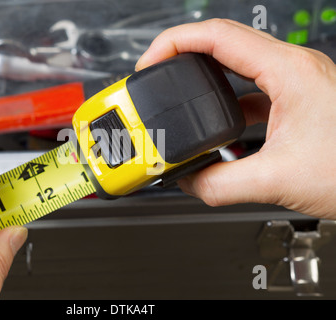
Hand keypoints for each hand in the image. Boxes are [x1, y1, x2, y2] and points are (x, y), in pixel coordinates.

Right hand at [136, 19, 335, 218]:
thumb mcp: (279, 180)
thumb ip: (221, 184)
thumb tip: (189, 182)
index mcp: (288, 71)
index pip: (216, 36)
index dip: (173, 44)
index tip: (148, 63)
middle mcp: (292, 68)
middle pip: (222, 42)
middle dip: (182, 54)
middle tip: (156, 73)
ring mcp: (294, 83)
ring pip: (235, 66)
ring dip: (203, 77)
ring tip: (178, 94)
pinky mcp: (295, 101)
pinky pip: (250, 91)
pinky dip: (225, 103)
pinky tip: (216, 126)